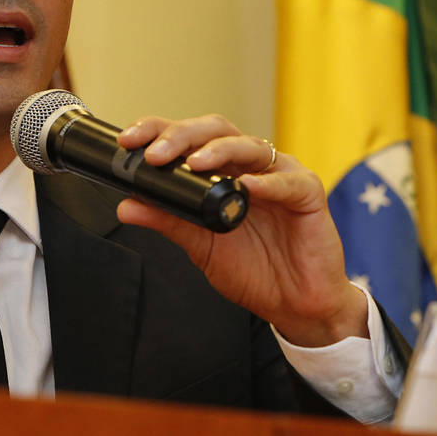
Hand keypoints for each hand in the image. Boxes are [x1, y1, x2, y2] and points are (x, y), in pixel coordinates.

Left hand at [115, 114, 367, 347]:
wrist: (294, 305)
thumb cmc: (254, 269)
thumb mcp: (201, 245)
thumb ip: (168, 220)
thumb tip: (127, 205)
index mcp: (223, 172)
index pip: (189, 139)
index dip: (159, 131)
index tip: (128, 141)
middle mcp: (250, 166)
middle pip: (217, 131)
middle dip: (182, 136)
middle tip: (156, 154)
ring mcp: (280, 175)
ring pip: (250, 146)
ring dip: (219, 151)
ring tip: (195, 163)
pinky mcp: (308, 192)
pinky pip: (288, 180)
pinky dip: (267, 181)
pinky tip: (247, 187)